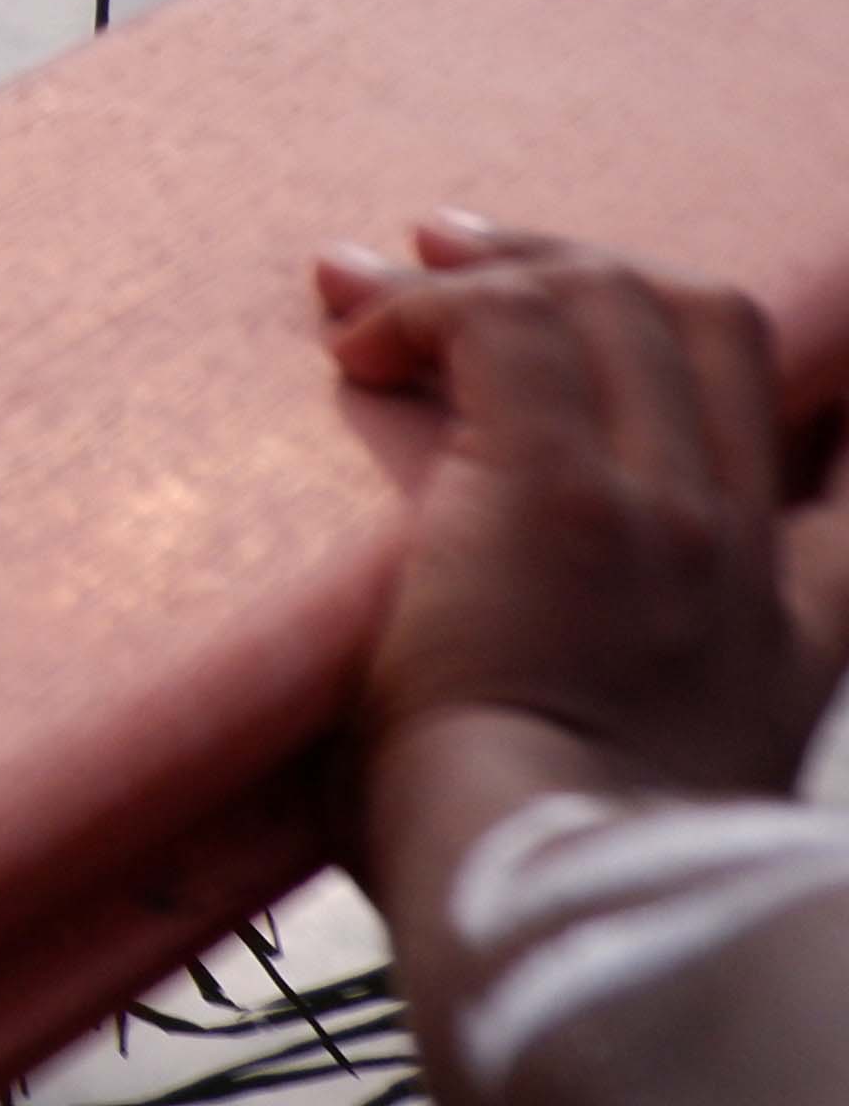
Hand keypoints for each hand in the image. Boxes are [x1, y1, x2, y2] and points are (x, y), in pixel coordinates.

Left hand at [320, 220, 846, 817]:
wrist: (537, 900)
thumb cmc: (541, 868)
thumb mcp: (652, 782)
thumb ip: (640, 708)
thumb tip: (534, 693)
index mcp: (785, 631)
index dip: (817, 383)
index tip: (722, 339)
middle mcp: (739, 554)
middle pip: (715, 323)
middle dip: (589, 261)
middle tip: (462, 257)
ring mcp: (664, 514)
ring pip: (613, 296)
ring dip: (490, 262)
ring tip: (384, 279)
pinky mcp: (557, 493)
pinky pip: (501, 328)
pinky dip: (422, 307)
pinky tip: (355, 344)